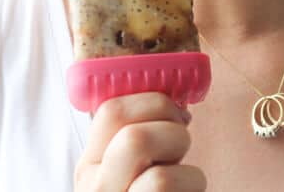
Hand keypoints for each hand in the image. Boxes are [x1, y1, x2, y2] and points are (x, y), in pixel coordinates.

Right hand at [74, 92, 205, 190]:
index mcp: (89, 167)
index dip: (152, 100)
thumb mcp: (130, 166)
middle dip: (173, 133)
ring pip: (161, 178)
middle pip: (134, 139)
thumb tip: (177, 103)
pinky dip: (194, 189)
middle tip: (181, 143)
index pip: (110, 111)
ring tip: (184, 180)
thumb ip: (137, 138)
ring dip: (188, 173)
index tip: (175, 112)